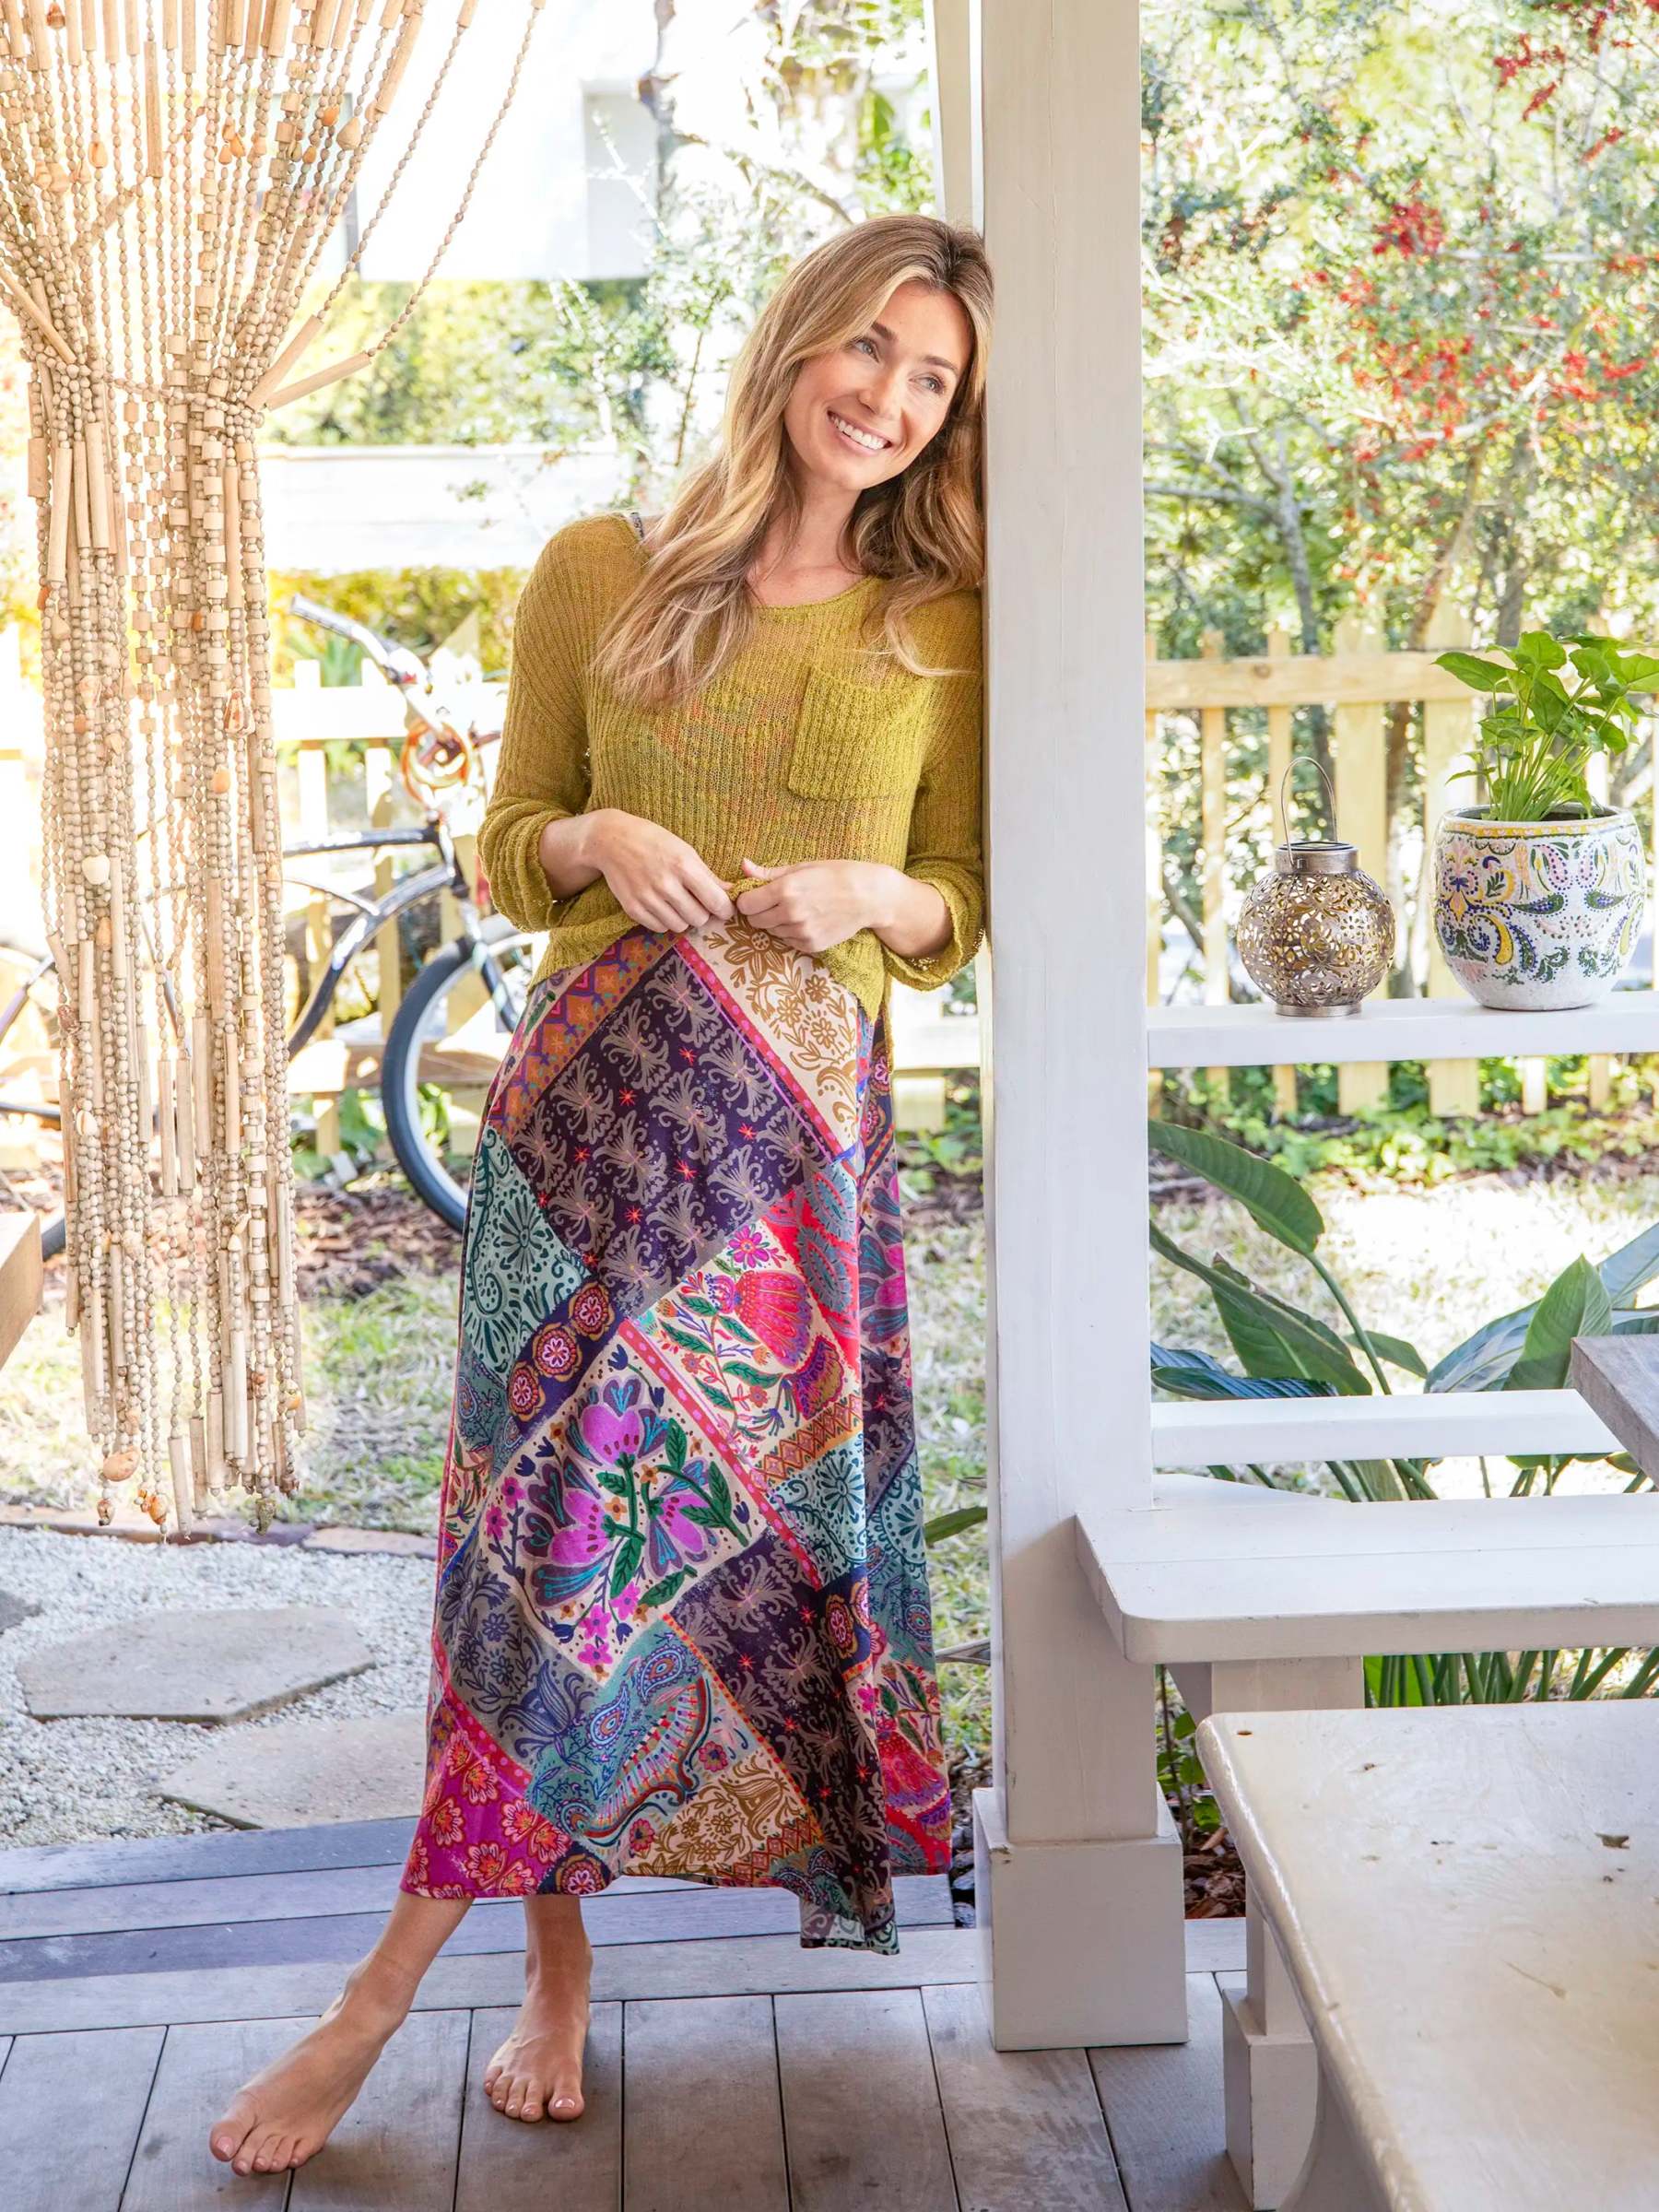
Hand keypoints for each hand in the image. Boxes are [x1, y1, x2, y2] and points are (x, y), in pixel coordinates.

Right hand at [581, 809, 734, 933]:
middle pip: (699, 918)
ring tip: (677, 903)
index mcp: (683, 865)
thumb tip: (730, 893)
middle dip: (702, 913)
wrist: (611, 840)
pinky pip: (659, 927)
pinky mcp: (632, 908)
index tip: (723, 908)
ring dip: (683, 918)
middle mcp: (665, 884)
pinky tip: (661, 905)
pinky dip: (664, 920)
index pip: (716, 901)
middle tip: (697, 903)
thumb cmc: (653, 841)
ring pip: (680, 926)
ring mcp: (647, 898)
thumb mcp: (684, 850)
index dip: (724, 909)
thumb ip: (708, 875)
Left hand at [732, 857, 898, 953]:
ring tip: (797, 909)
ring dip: (777, 923)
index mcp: (785, 889)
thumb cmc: (837, 875)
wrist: (869, 897)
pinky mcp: (811, 945)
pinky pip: (788, 941)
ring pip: (771, 932)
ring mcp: (801, 932)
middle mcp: (790, 913)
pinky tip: (808, 920)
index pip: (745, 905)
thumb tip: (743, 866)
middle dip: (760, 912)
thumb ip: (769, 872)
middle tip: (775, 902)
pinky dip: (792, 933)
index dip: (748, 900)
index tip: (757, 895)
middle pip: (754, 921)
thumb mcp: (803, 867)